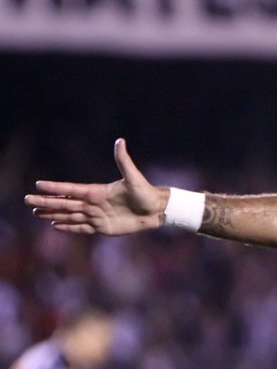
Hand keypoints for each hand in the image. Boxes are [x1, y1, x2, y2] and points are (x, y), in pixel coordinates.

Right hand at [25, 139, 165, 234]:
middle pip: (65, 204)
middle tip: (28, 201)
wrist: (156, 210)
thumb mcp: (134, 177)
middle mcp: (93, 204)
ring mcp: (97, 216)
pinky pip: (82, 228)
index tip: (38, 185)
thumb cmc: (146, 192)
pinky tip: (55, 225)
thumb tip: (120, 141)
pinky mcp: (103, 228)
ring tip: (36, 213)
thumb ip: (123, 161)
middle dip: (46, 202)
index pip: (71, 189)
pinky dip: (68, 228)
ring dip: (52, 214)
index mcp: (97, 191)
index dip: (55, 188)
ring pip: (69, 216)